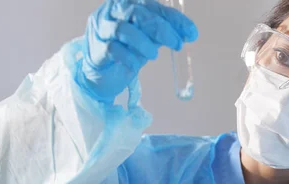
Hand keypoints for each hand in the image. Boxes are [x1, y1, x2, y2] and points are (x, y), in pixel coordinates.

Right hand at [76, 0, 198, 102]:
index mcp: (128, 3)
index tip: (191, 33)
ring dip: (144, 43)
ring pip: (123, 29)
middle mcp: (113, 11)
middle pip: (137, 13)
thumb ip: (163, 32)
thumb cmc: (126, 49)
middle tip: (177, 44)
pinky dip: (129, 58)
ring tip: (154, 55)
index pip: (153, 6)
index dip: (174, 18)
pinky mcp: (96, 48)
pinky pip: (113, 50)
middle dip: (162, 29)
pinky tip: (136, 65)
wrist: (103, 72)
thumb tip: (188, 33)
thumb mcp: (147, 37)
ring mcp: (102, 28)